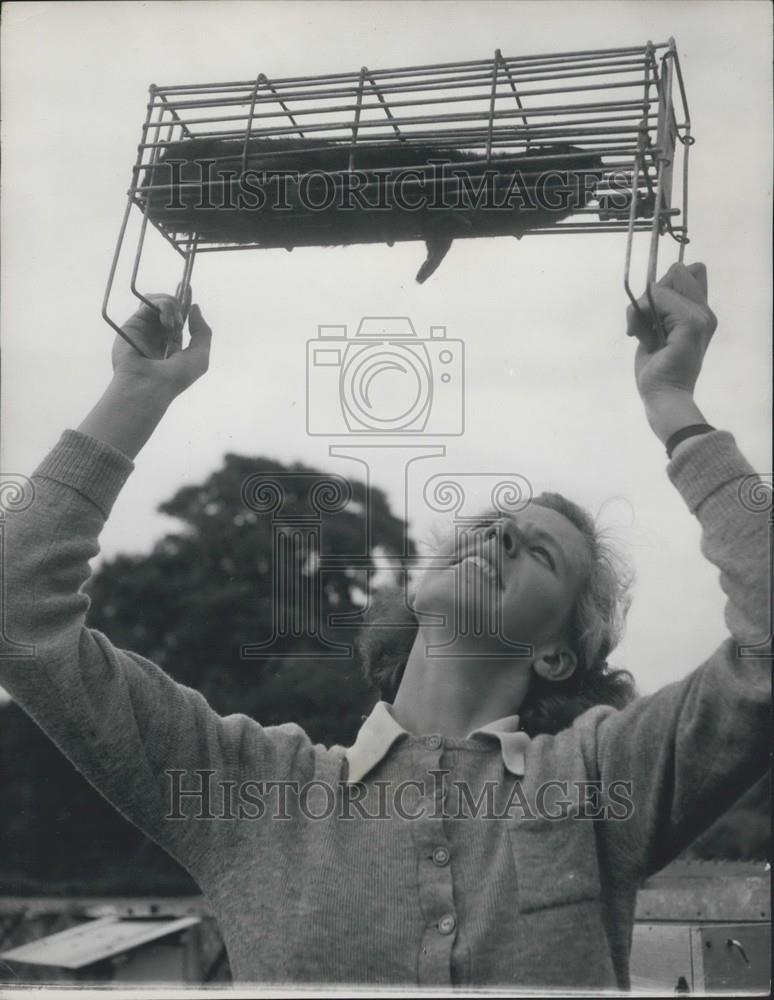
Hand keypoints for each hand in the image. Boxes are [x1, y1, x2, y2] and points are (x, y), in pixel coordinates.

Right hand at [78, 293, 211, 458]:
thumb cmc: (175, 377)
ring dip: (172, 306)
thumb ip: (202, 332)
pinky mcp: (133, 322)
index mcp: (173, 345)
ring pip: (159, 301)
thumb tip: (195, 307)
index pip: (179, 319)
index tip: (187, 287)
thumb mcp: (200, 357)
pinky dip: (163, 306)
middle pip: (169, 307)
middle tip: (181, 318)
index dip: (185, 303)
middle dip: (179, 302)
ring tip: (174, 324)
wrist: (147, 385)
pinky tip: (167, 322)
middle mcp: (157, 335)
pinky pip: (149, 302)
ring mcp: (144, 328)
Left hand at [627, 262, 716, 443]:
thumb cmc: (657, 370)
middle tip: (644, 323)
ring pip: (663, 284)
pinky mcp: (691, 322)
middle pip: (677, 272)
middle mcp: (705, 312)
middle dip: (652, 292)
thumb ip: (659, 307)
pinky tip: (639, 335)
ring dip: (641, 306)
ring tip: (642, 333)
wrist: (663, 395)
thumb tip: (652, 286)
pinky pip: (658, 297)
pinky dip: (641, 312)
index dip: (665, 285)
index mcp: (700, 313)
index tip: (652, 312)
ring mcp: (701, 316)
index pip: (689, 272)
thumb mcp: (655, 330)